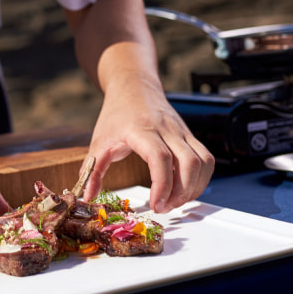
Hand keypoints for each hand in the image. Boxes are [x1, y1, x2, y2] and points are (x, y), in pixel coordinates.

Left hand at [83, 74, 214, 212]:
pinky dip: (200, 179)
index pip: (160, 158)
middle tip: (164, 208)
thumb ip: (92, 171)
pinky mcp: (190, 135)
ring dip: (193, 188)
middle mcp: (167, 130)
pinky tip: (185, 189)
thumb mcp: (98, 141)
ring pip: (202, 162)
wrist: (134, 86)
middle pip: (188, 163)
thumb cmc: (117, 113)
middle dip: (181, 193)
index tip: (155, 204)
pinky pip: (206, 159)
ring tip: (174, 201)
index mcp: (142, 129)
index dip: (161, 185)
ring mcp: (182, 132)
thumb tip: (87, 196)